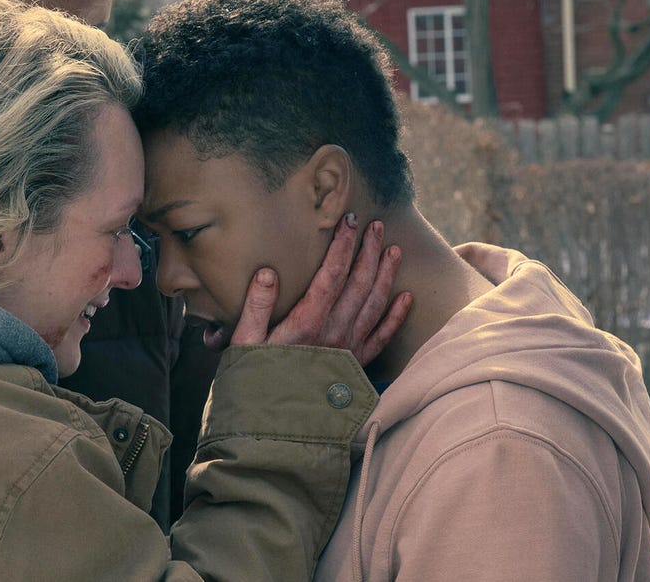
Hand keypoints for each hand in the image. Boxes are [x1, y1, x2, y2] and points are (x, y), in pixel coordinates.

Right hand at [230, 213, 411, 366]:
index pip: (332, 274)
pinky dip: (396, 316)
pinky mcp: (355, 367)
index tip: (350, 221)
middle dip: (368, 252)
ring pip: (375, 305)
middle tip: (376, 226)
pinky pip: (382, 338)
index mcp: (307, 323)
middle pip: (359, 284)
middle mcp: (334, 333)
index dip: (343, 245)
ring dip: (386, 275)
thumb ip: (256, 307)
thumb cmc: (252, 383)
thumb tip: (268, 272)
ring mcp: (348, 350)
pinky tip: (406, 298)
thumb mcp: (243, 344)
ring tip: (393, 250)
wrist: (271, 429)